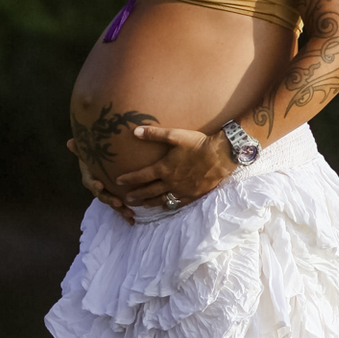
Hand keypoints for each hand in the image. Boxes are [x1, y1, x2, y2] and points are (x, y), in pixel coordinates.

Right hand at [66, 138, 133, 225]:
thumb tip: (70, 142)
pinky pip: (120, 206)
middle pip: (103, 196)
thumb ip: (80, 148)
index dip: (94, 184)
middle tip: (118, 203)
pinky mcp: (116, 196)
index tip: (99, 185)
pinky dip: (125, 213)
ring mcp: (107, 194)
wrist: (100, 162)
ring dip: (121, 210)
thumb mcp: (88, 151)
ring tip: (130, 215)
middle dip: (110, 200)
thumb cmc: (94, 156)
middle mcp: (97, 188)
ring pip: (113, 203)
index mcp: (89, 178)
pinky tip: (133, 220)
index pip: (90, 182)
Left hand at [115, 125, 235, 206]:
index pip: (141, 176)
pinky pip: (177, 203)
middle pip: (149, 192)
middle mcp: (170, 182)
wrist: (220, 156)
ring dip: (150, 202)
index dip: (129, 179)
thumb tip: (135, 131)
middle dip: (136, 195)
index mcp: (164, 169)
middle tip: (126, 199)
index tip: (118, 182)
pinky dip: (168, 205)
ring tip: (143, 205)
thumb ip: (154, 134)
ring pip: (162, 200)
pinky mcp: (193, 195)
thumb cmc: (197, 144)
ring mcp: (182, 190)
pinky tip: (165, 206)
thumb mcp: (175, 135)